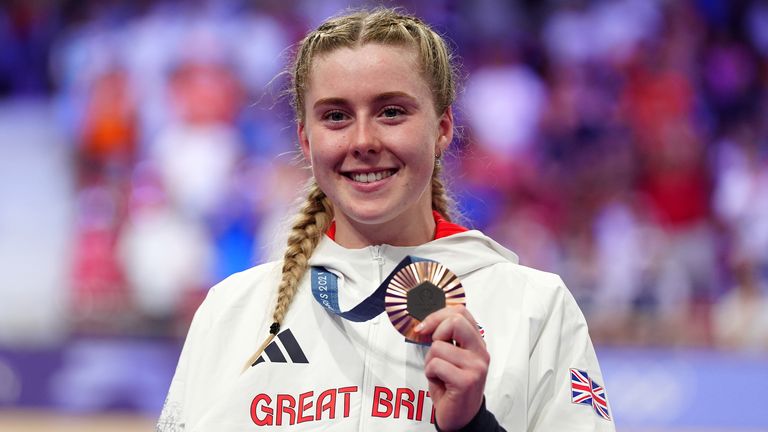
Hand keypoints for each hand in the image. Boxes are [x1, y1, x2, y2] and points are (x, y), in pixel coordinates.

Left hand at [416, 305, 488, 430]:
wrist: (460, 417)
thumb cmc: (451, 386)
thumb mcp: (450, 356)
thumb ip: (446, 337)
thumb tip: (426, 322)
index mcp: (476, 343)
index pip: (461, 312)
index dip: (438, 315)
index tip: (425, 326)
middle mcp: (480, 352)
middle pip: (455, 321)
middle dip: (436, 332)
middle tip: (435, 350)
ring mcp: (476, 366)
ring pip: (439, 347)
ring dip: (430, 361)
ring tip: (439, 373)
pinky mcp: (466, 381)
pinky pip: (436, 365)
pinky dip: (430, 373)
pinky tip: (440, 382)